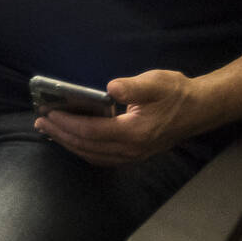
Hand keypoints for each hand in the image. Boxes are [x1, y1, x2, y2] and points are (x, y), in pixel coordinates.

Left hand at [34, 69, 205, 166]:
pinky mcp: (134, 156)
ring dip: (69, 144)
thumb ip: (133, 87)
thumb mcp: (157, 82)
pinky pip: (101, 158)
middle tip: (40, 122)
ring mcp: (133, 156)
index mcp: (134, 132)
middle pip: (87, 146)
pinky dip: (83, 150)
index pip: (91, 131)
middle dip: (61, 135)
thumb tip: (111, 88)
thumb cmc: (177, 93)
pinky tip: (73, 140)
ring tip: (51, 131)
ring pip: (92, 155)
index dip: (67, 123)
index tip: (48, 113)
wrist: (200, 110)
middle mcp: (131, 149)